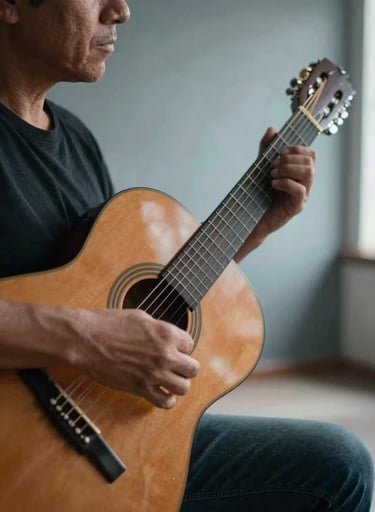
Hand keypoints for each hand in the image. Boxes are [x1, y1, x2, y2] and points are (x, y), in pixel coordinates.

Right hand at [75, 308, 199, 408]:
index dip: (181, 346)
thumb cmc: (108, 324)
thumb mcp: (141, 317)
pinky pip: (166, 402)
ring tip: (168, 379)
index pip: (190, 344)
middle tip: (173, 365)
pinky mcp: (141, 389)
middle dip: (185, 366)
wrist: (86, 340)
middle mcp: (165, 354)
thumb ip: (160, 329)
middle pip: (193, 368)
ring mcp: (154, 373)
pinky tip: (159, 392)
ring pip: (184, 387)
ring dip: (178, 384)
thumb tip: (169, 337)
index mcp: (167, 333)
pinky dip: (166, 399)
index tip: (172, 348)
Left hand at [235, 127, 315, 260]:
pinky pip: (300, 190)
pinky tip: (273, 184)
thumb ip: (266, 149)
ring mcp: (302, 196)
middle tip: (273, 167)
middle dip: (289, 159)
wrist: (251, 218)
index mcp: (300, 173)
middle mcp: (305, 184)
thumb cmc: (259, 193)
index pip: (311, 154)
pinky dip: (285, 182)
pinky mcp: (296, 207)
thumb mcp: (261, 166)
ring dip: (288, 169)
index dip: (297, 149)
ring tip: (272, 175)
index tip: (280, 153)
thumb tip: (272, 129)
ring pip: (309, 173)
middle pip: (310, 162)